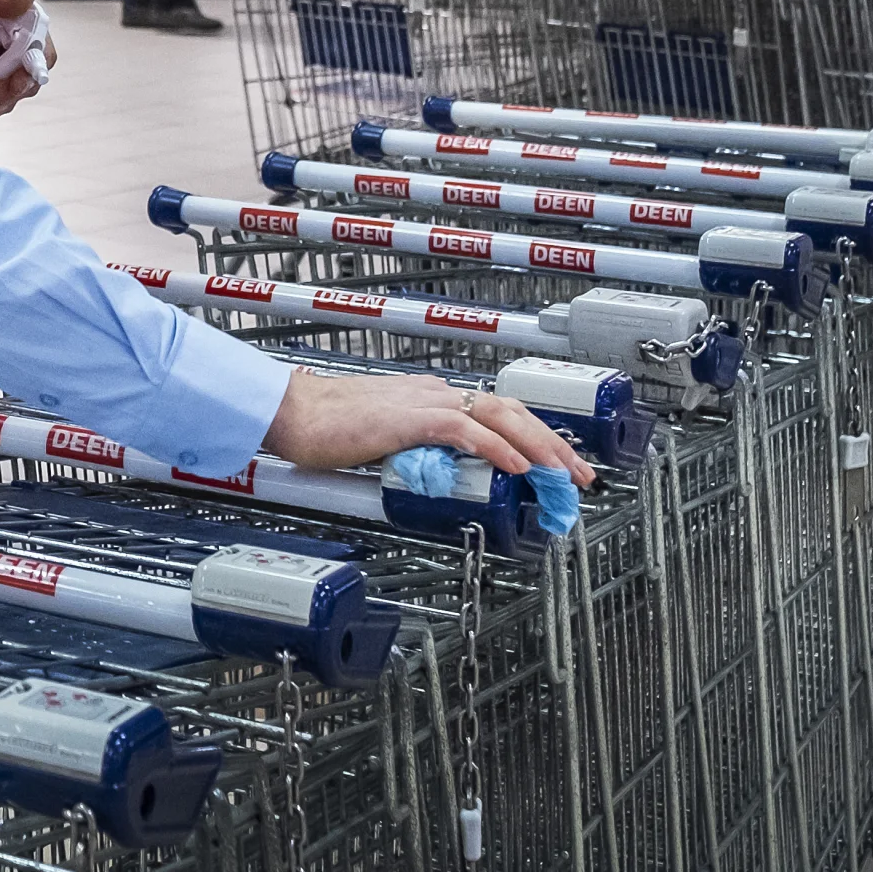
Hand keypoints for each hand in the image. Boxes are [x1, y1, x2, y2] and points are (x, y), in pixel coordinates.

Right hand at [261, 367, 596, 484]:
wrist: (291, 412)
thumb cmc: (324, 430)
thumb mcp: (384, 444)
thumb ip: (416, 454)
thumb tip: (441, 478)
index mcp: (430, 399)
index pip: (496, 412)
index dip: (533, 435)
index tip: (557, 464)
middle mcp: (434, 394)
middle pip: (510, 410)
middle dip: (553, 442)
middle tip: (581, 475)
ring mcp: (423, 403)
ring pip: (498, 416)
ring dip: (538, 445)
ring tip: (562, 473)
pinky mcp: (408, 419)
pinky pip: (463, 431)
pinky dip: (496, 448)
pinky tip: (517, 467)